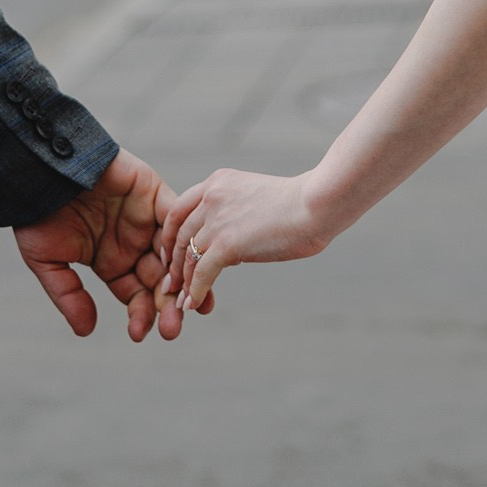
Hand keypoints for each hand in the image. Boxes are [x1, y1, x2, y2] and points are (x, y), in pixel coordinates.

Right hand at [13, 149, 173, 341]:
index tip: (139, 334)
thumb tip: (86, 332)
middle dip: (167, 305)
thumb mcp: (48, 261)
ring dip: (181, 278)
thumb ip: (69, 295)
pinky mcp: (152, 191)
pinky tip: (176, 264)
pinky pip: (172, 217)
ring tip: (187, 303)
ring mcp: (144, 218)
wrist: (38, 168)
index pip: (134, 295)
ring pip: (172, 253)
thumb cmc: (37, 213)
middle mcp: (132, 242)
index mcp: (110, 261)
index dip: (140, 315)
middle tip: (173, 327)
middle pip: (159, 280)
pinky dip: (177, 238)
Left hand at [156, 167, 333, 325]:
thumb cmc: (300, 205)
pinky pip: (201, 272)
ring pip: (188, 255)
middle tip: (171, 281)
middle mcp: (211, 197)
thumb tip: (233, 248)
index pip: (180, 208)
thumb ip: (237, 215)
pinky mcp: (226, 244)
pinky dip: (195, 290)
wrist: (315, 205)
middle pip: (179, 233)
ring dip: (183, 281)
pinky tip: (193, 303)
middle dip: (174, 260)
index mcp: (218, 182)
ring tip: (181, 299)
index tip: (171, 252)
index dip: (171, 233)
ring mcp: (216, 220)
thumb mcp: (257, 199)